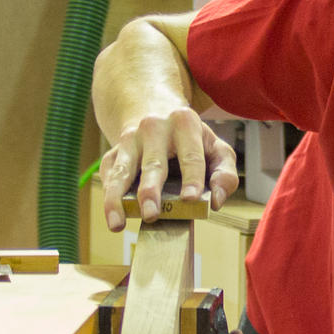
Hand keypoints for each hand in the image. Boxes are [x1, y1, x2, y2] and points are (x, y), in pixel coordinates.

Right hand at [98, 105, 238, 231]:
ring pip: (122, 171)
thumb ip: (225, 173)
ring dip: (117, 198)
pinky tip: (113, 215)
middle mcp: (154, 128)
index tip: (190, 199)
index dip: (192, 178)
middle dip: (151, 190)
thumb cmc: (190, 140)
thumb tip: (216, 200)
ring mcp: (129, 140)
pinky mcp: (112, 153)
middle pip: (153, 164)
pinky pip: (109, 177)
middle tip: (151, 214)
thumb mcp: (216, 149)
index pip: (191, 156)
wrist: (153, 111)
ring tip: (117, 223)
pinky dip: (109, 196)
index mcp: (184, 123)